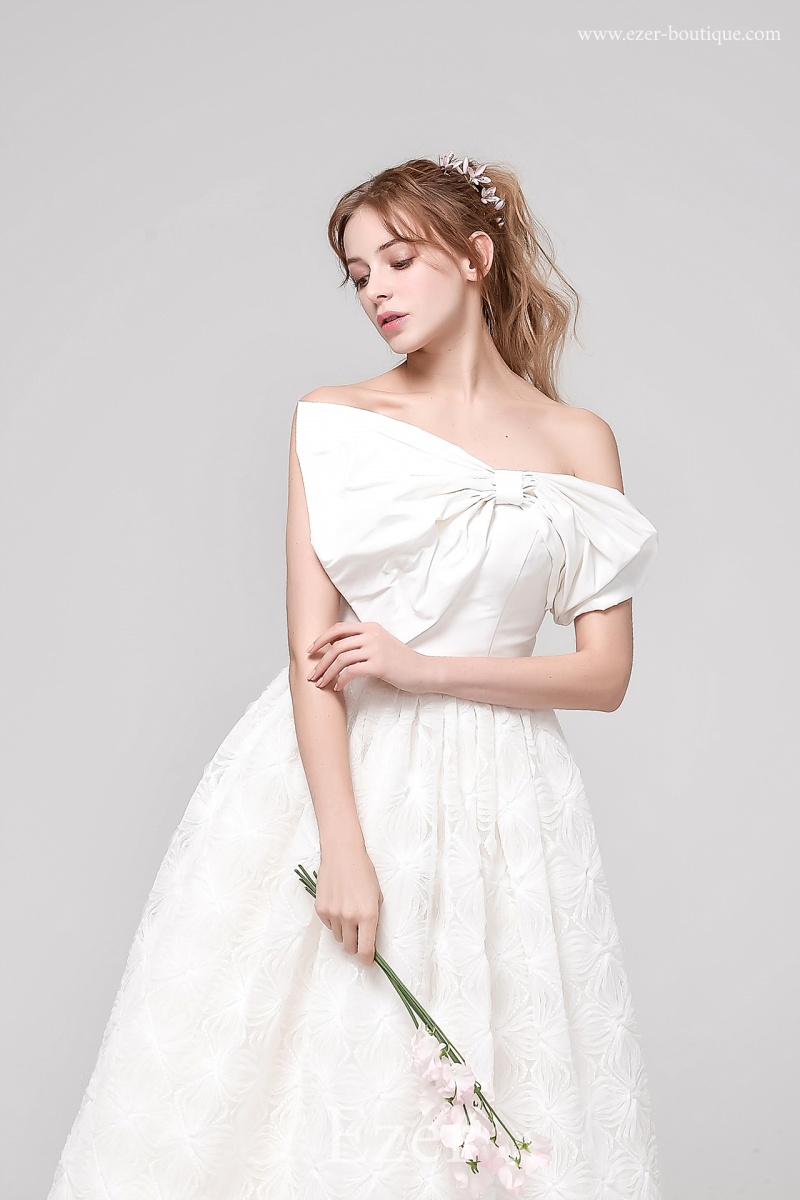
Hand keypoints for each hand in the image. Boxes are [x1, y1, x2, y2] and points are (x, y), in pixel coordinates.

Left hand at [306, 621, 428, 692]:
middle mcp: (372, 635)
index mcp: (371, 627)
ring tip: (321, 684)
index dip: (321, 639)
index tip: (311, 651)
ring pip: (340, 659)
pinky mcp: (379, 665)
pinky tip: (338, 687)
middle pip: (336, 646)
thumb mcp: (381, 645)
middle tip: (312, 675)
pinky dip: (341, 680)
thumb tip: (335, 649)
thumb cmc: (401, 661)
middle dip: (320, 662)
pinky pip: (351, 671)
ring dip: (327, 673)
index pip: (338, 628)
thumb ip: (362, 642)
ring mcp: (375, 649)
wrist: (423, 671)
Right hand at [314, 843, 383, 964]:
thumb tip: (370, 940)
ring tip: (348, 913)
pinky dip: (334, 921)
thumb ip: (374, 920)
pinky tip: (338, 904)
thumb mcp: (377, 897)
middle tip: (359, 937)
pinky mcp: (321, 909)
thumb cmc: (363, 873)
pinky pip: (328, 925)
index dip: (367, 959)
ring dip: (344, 932)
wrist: (342, 855)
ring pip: (338, 937)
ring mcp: (333, 914)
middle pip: (350, 948)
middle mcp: (349, 917)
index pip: (365, 949)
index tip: (368, 960)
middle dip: (355, 946)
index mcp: (368, 915)